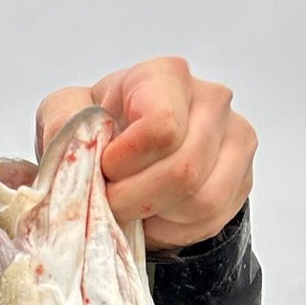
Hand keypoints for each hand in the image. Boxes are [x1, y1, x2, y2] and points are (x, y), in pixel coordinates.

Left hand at [34, 57, 254, 250]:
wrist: (135, 155)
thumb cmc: (102, 130)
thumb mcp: (67, 117)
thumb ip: (62, 119)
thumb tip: (72, 136)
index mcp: (163, 77)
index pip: (162, 126)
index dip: (125, 162)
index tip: (103, 169)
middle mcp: (209, 98)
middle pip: (182, 170)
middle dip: (134, 199)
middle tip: (108, 202)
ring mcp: (234, 135)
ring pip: (201, 199)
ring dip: (155, 215)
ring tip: (132, 206)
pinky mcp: (243, 175)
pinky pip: (213, 217)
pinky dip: (175, 228)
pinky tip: (156, 214)